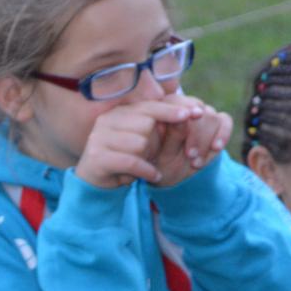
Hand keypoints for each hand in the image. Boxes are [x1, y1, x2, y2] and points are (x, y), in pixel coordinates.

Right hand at [74, 99, 195, 188]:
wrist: (95, 184)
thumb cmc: (124, 160)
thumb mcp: (142, 141)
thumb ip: (157, 126)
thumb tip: (187, 113)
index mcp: (117, 113)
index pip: (149, 106)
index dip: (172, 110)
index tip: (195, 114)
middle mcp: (106, 121)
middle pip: (146, 124)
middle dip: (155, 142)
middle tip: (151, 155)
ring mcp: (99, 138)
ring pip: (140, 143)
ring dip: (147, 158)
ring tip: (142, 166)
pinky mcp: (97, 157)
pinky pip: (132, 161)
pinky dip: (146, 170)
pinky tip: (151, 176)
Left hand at [150, 94, 231, 187]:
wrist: (173, 174)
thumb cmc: (162, 162)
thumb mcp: (163, 153)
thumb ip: (174, 134)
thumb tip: (186, 115)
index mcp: (163, 109)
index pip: (175, 102)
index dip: (183, 112)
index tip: (188, 119)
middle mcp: (183, 106)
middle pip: (197, 109)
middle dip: (196, 135)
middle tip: (190, 155)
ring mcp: (201, 113)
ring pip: (211, 117)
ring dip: (205, 141)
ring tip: (196, 163)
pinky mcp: (216, 121)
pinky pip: (225, 121)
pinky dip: (223, 134)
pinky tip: (216, 147)